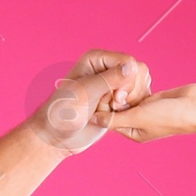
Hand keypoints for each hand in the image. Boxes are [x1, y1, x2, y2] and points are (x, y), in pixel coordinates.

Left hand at [32, 49, 152, 154]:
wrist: (57, 136)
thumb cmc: (64, 112)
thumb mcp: (87, 92)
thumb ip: (110, 79)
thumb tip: (132, 66)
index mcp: (97, 59)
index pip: (128, 62)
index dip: (127, 81)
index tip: (116, 98)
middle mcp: (107, 69)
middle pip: (137, 73)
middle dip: (128, 92)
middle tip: (113, 104)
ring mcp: (113, 85)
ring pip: (138, 87)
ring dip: (128, 103)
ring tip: (110, 110)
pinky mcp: (116, 101)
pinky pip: (135, 101)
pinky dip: (128, 111)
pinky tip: (115, 116)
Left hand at [100, 82, 195, 143]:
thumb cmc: (170, 116)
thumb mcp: (138, 117)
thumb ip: (116, 119)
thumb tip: (94, 121)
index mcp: (132, 132)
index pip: (110, 120)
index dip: (103, 107)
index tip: (99, 92)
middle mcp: (138, 123)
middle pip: (118, 109)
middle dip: (113, 96)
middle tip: (109, 82)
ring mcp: (147, 111)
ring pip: (128, 98)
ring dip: (124, 88)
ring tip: (118, 77)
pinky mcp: (155, 99)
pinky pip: (139, 91)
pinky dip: (135, 84)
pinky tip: (130, 74)